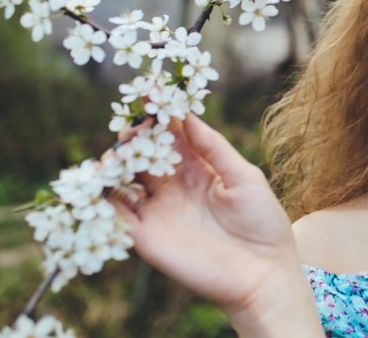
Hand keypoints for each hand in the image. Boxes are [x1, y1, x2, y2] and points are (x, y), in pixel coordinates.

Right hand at [113, 115, 324, 336]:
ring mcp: (158, 211)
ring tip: (118, 153)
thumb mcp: (245, 177)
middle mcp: (174, 187)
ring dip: (116, 164)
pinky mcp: (146, 238)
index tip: (150, 93)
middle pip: (144, 154)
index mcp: (199, 169)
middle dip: (135, 137)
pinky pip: (116, 215)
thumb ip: (215, 148)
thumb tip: (188, 115)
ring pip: (124, 181)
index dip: (160, 115)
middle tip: (132, 125)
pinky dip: (105, 199)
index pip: (172, 136)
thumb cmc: (262, 223)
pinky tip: (106, 183)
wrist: (262, 274)